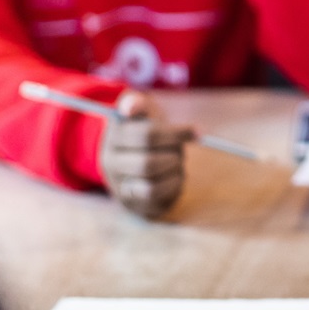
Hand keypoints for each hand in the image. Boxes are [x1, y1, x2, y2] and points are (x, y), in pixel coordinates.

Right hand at [99, 91, 193, 218]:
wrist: (127, 160)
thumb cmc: (139, 130)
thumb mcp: (136, 112)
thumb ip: (135, 103)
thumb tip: (130, 107)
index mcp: (112, 141)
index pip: (147, 136)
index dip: (177, 134)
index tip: (197, 132)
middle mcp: (111, 168)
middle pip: (149, 164)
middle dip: (174, 155)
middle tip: (181, 151)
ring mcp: (121, 189)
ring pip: (153, 186)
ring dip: (175, 172)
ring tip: (176, 162)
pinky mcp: (136, 206)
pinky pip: (159, 200)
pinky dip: (175, 185)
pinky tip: (174, 175)